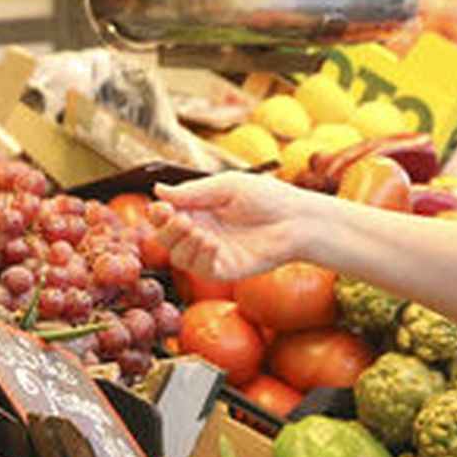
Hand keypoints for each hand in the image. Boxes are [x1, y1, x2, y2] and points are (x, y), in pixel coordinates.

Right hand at [154, 173, 313, 279]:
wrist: (299, 219)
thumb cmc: (269, 198)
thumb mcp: (228, 186)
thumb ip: (194, 192)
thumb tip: (158, 190)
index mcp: (199, 210)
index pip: (165, 216)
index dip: (158, 213)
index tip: (162, 208)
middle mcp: (202, 232)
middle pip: (166, 239)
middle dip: (166, 231)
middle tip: (181, 220)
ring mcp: (213, 253)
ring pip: (179, 257)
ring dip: (182, 244)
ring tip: (199, 232)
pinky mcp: (226, 270)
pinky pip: (201, 270)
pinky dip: (200, 257)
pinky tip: (211, 243)